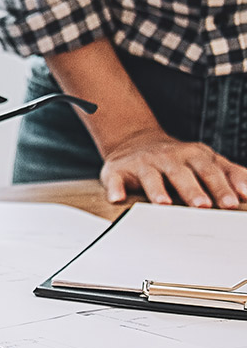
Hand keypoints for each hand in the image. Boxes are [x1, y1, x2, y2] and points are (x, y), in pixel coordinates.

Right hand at [99, 129, 246, 207]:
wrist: (135, 141)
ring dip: (157, 190)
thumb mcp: (207, 160)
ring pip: (151, 176)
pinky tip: (117, 199)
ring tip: (164, 204)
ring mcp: (143, 163)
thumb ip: (231, 174)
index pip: (211, 170)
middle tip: (202, 206)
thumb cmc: (177, 159)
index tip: (232, 202)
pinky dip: (115, 188)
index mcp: (194, 155)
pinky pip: (115, 179)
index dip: (222, 186)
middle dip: (193, 190)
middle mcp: (169, 157)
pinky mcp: (118, 170)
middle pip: (183, 173)